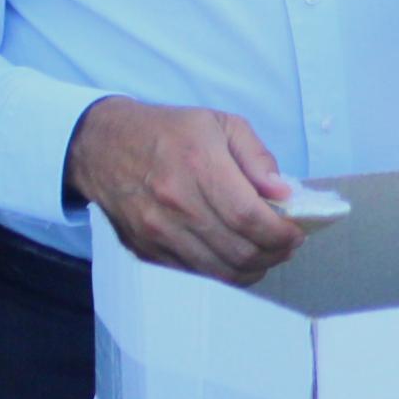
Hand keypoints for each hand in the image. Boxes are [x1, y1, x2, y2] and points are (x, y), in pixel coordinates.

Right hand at [67, 98, 302, 281]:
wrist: (102, 147)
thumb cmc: (168, 131)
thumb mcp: (220, 124)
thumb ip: (257, 157)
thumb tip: (283, 193)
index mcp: (198, 165)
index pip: (249, 218)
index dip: (280, 233)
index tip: (296, 232)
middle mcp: (176, 204)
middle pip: (239, 250)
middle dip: (274, 254)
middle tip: (286, 244)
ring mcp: (158, 232)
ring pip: (220, 271)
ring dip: (253, 269)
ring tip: (266, 253)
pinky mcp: (147, 251)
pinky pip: (196, 274)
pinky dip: (224, 272)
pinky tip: (236, 256)